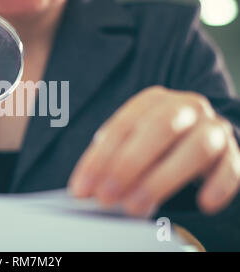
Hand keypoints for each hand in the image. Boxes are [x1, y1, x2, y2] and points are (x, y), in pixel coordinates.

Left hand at [68, 86, 239, 215]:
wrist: (200, 134)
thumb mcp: (131, 142)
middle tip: (106, 197)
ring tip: (136, 207)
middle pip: (159, 128)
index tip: (82, 188)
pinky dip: (219, 185)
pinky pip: (231, 166)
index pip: (123, 126)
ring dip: (162, 179)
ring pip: (196, 147)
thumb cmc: (157, 143)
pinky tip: (203, 204)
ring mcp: (212, 127)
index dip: (99, 158)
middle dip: (128, 165)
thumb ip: (111, 159)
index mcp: (154, 100)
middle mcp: (186, 107)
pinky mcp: (233, 152)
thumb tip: (86, 189)